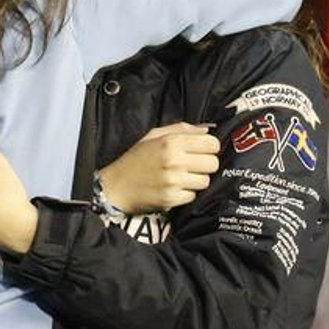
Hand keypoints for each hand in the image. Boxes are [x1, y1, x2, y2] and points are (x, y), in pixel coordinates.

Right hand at [97, 122, 218, 213]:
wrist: (116, 186)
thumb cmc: (135, 159)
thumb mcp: (153, 136)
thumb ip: (180, 129)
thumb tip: (205, 130)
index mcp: (171, 142)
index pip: (211, 143)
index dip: (209, 147)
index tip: (202, 150)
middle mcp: (175, 161)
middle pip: (212, 163)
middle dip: (205, 164)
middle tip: (192, 164)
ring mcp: (174, 181)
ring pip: (206, 181)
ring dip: (196, 179)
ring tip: (182, 176)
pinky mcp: (172, 198)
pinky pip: (193, 195)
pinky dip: (186, 193)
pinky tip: (175, 187)